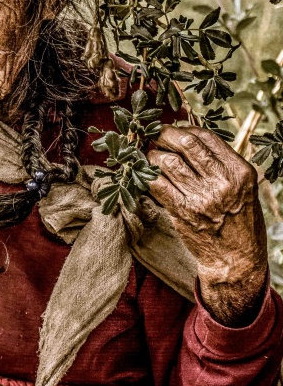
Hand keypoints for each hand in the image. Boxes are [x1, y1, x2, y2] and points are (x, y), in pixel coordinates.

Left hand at [147, 125, 268, 325]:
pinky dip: (145, 175)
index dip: (183, 128)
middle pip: (185, 143)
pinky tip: (145, 174)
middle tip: (153, 136)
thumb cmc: (237, 218)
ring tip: (149, 156)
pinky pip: (156, 184)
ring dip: (151, 155)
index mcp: (239, 172)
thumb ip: (219, 162)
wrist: (236, 257)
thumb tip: (186, 136)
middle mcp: (222, 182)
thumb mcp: (241, 186)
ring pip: (165, 162)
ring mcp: (201, 197)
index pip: (205, 137)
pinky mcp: (182, 211)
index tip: (172, 130)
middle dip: (163, 135)